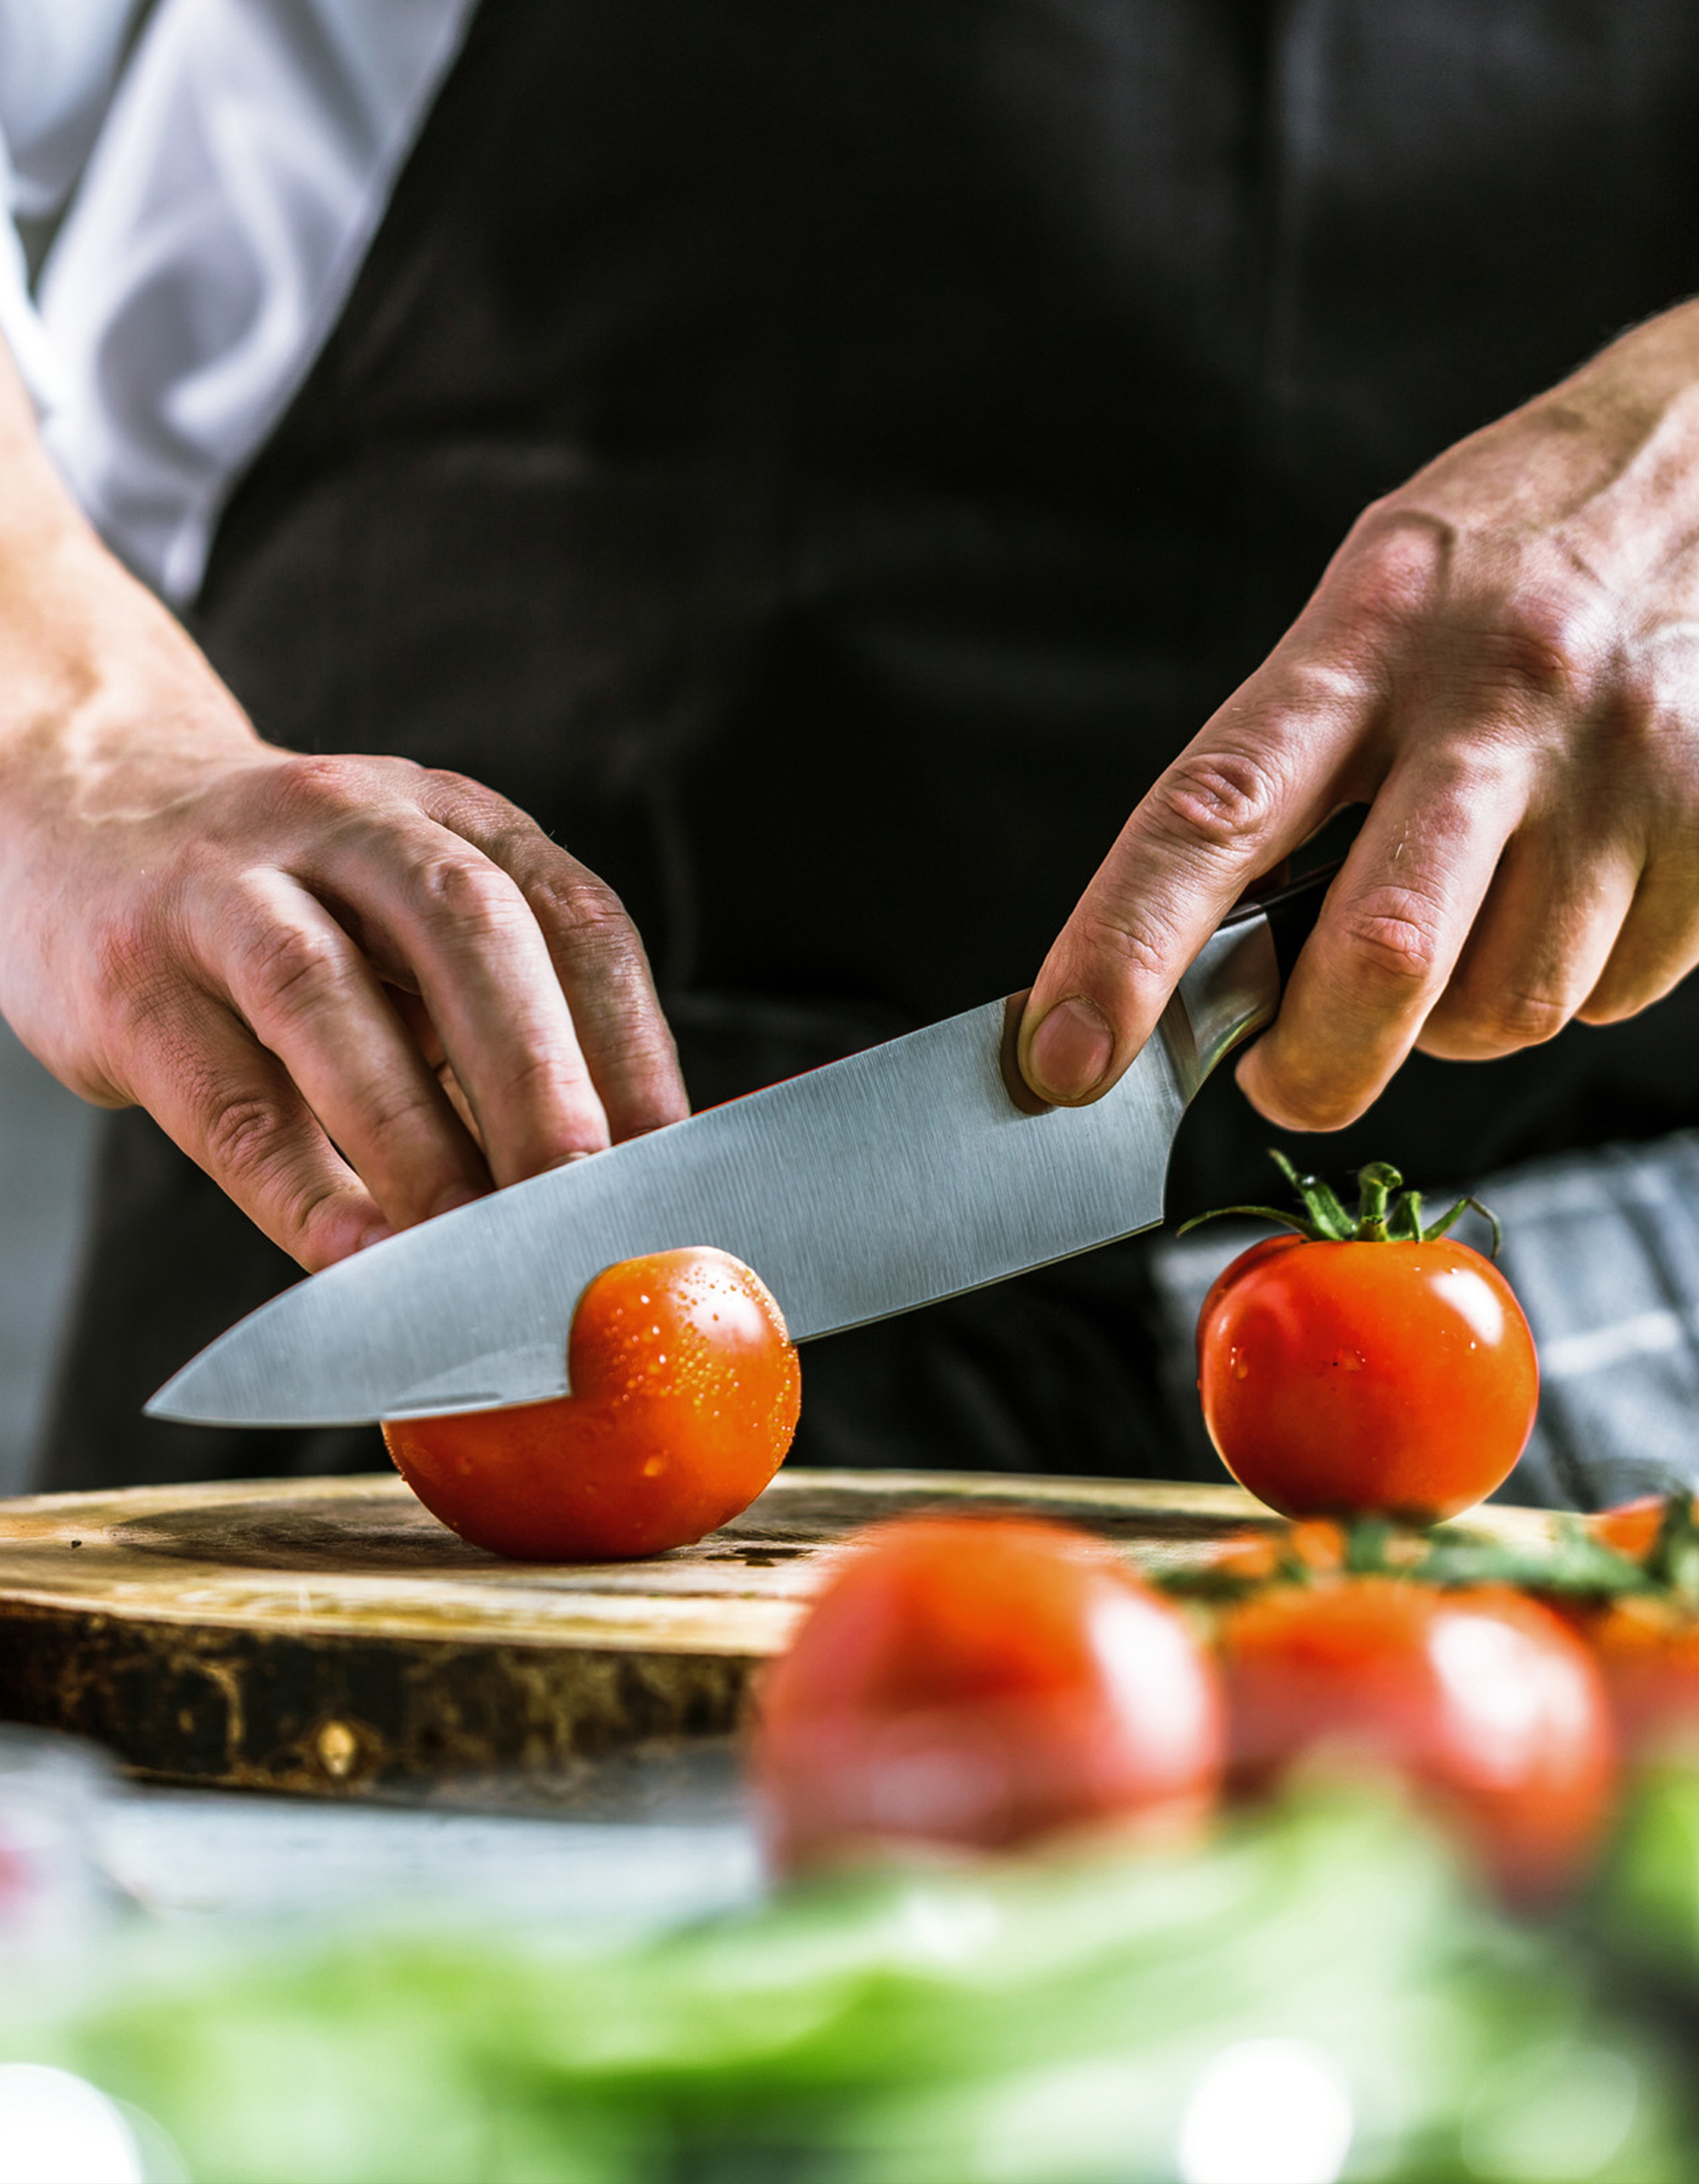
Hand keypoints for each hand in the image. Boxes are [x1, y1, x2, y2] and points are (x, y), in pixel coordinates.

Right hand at [0, 353, 684, 1269]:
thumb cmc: (293, 913)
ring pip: (327, 994)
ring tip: (473, 1252)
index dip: (636, 1048)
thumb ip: (498, 1032)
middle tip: (587, 1210)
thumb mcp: (411, 927)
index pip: (575, 920)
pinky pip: (223, 1090)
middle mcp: (352, 826)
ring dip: (415, 1136)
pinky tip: (357, 1260)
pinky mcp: (132, 973)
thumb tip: (610, 1199)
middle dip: (541, 1079)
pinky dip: (298, 1187)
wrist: (84, 810)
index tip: (677, 1174)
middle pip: (466, 933)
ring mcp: (227, 885)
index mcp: (456, 822)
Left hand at [1018, 300, 1698, 1127]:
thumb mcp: (1371, 612)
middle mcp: (1498, 694)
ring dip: (1452, 1018)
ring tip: (1467, 914)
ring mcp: (1622, 764)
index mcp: (1370, 632)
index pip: (1213, 811)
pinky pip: (1607, 999)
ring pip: (1503, 1009)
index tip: (1062, 1059)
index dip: (1124, 951)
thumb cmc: (1506, 564)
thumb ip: (1290, 774)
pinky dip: (1565, 983)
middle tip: (1285, 1076)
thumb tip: (1209, 972)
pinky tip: (1569, 887)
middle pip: (1379, 957)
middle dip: (1315, 1067)